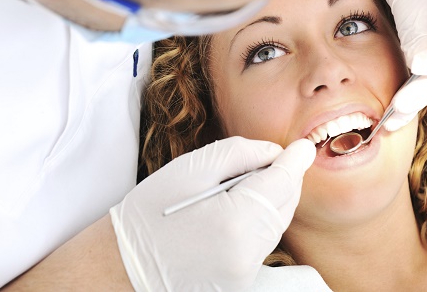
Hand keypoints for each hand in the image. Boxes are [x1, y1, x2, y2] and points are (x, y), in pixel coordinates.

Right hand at [110, 137, 315, 290]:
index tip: (303, 148)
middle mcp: (245, 255)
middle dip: (284, 181)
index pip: (281, 185)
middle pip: (283, 207)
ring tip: (245, 186)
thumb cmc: (149, 213)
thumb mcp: (189, 169)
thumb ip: (240, 154)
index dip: (294, 162)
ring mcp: (244, 276)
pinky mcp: (240, 285)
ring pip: (275, 227)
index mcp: (232, 222)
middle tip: (271, 161)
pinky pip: (262, 245)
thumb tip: (276, 153)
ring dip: (272, 202)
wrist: (123, 265)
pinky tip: (238, 211)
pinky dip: (259, 223)